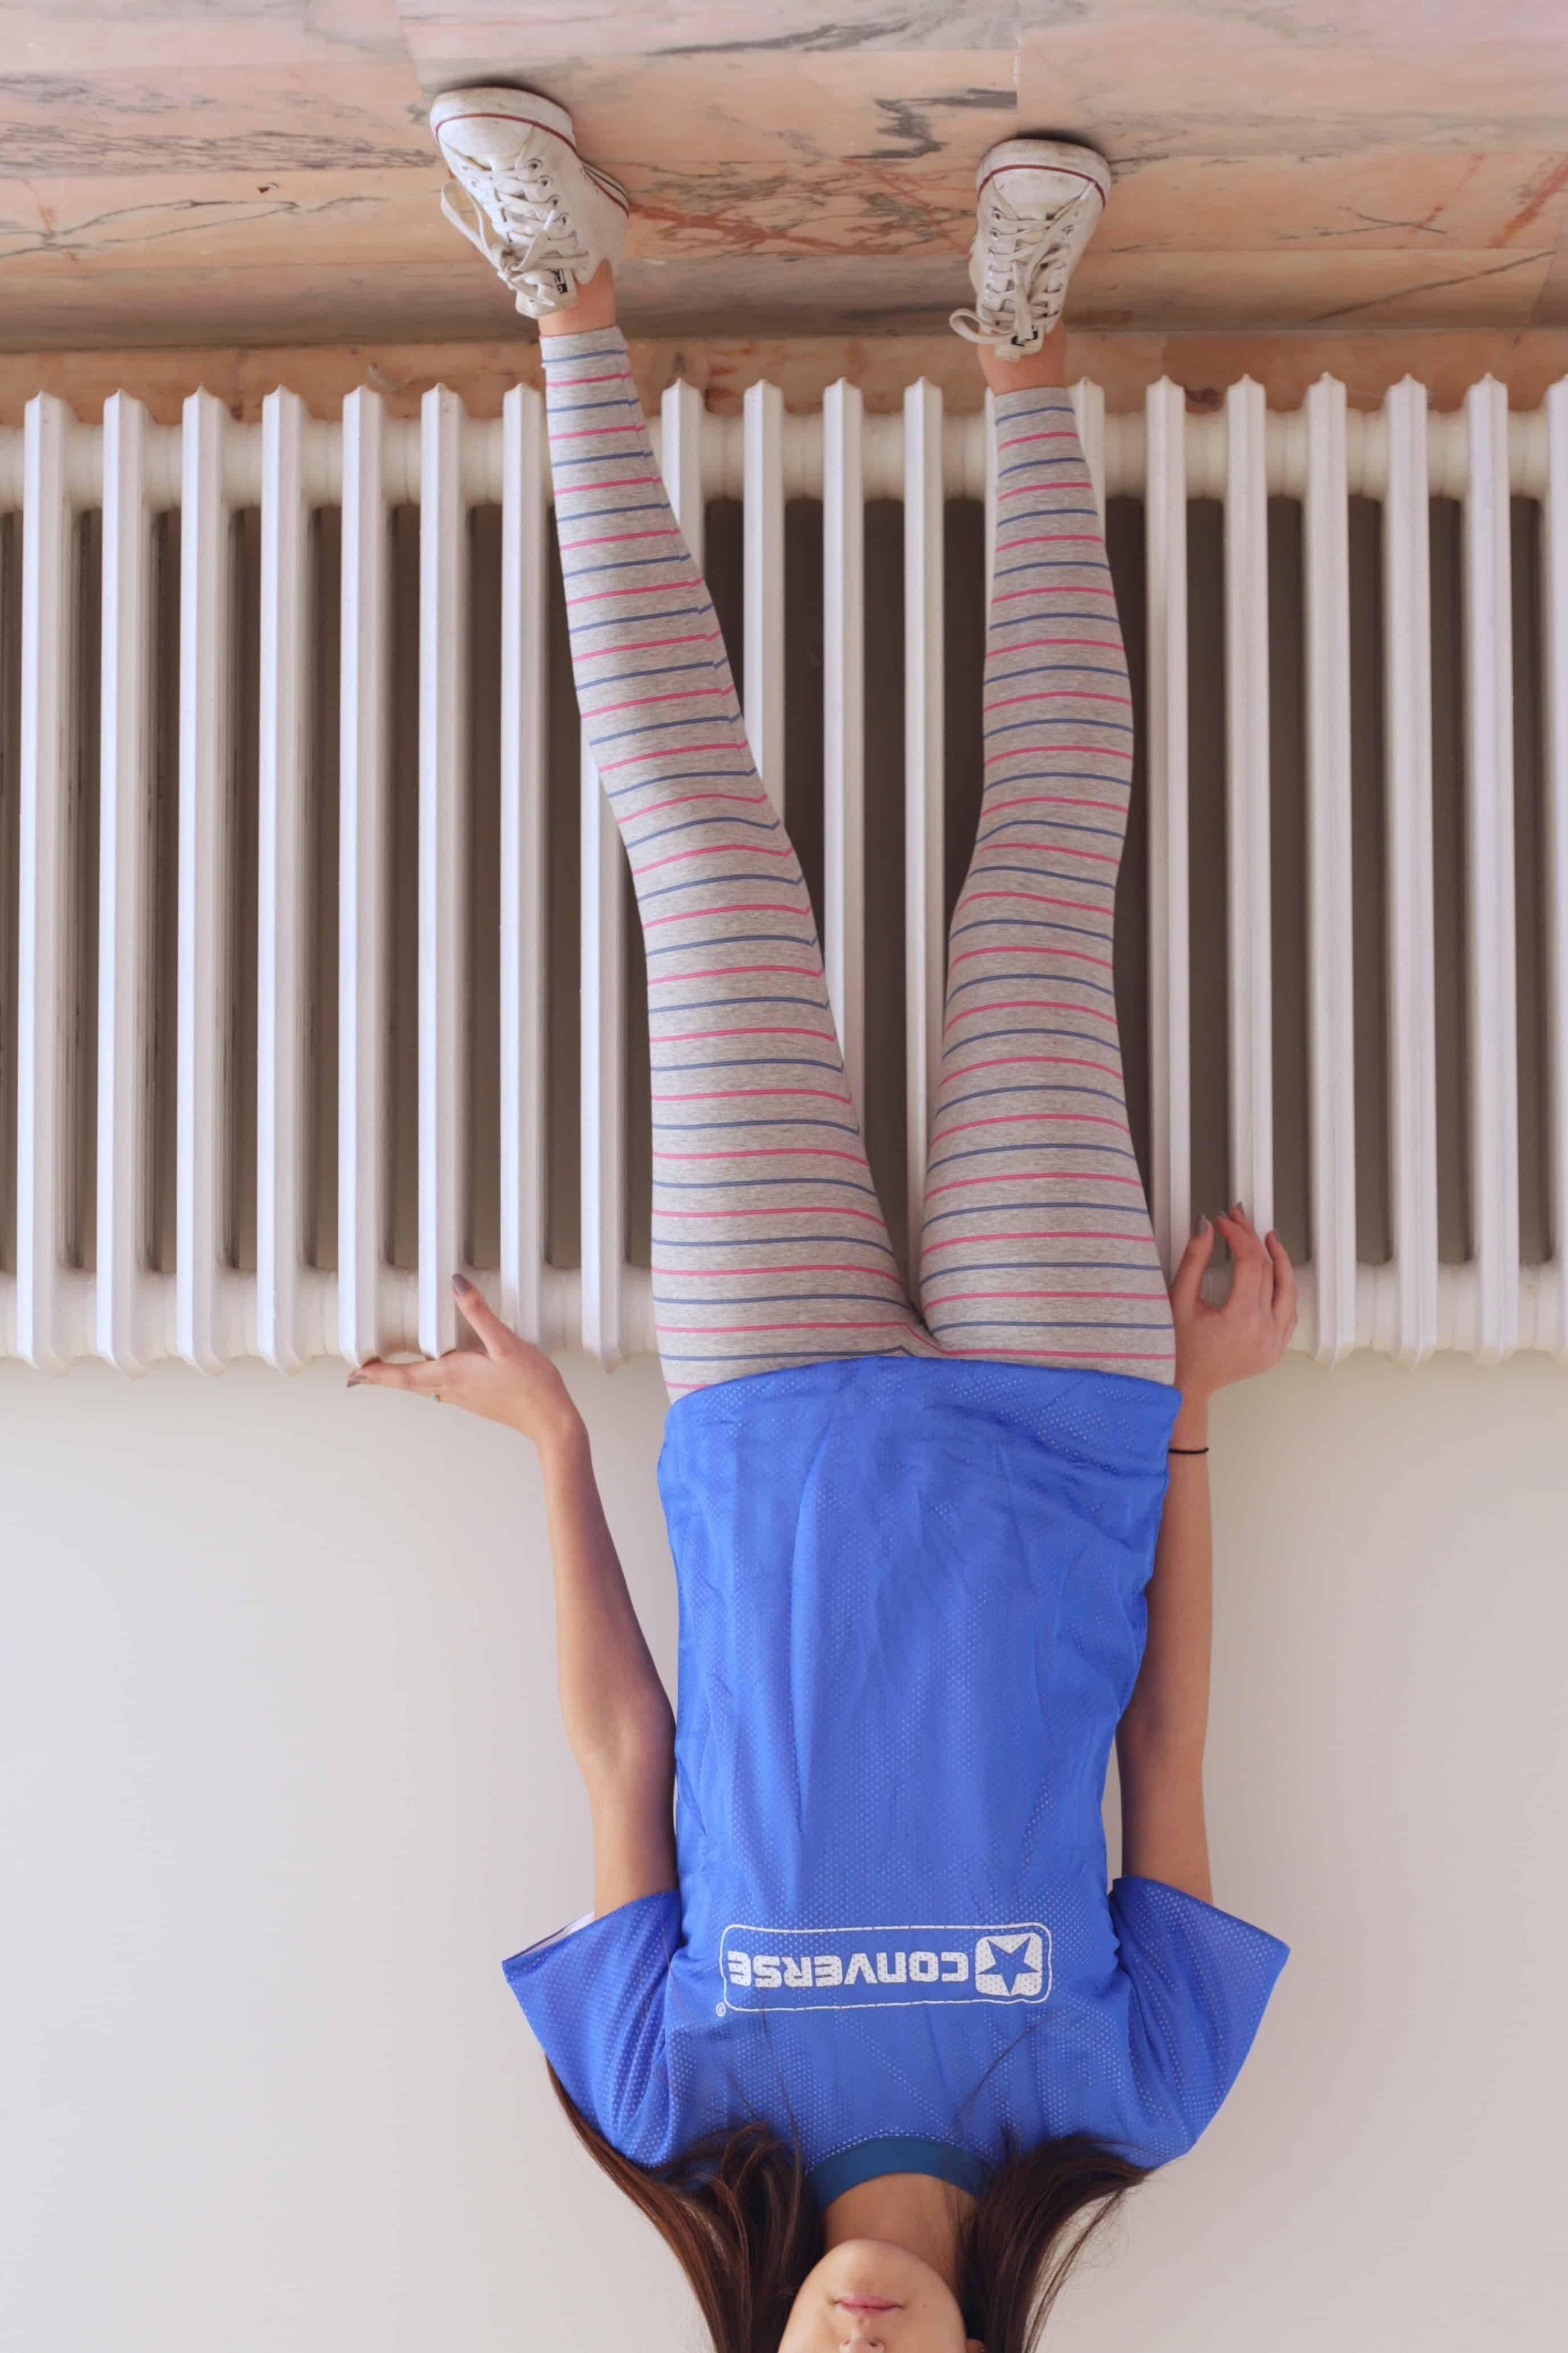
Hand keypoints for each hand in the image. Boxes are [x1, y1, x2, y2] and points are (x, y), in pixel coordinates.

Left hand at [348, 1277, 582, 1449]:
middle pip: (407, 1383)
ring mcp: (464, 1397)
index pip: (402, 1376)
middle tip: (359, 1373)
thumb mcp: (506, 1343)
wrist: (551, 1421)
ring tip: (387, 1369)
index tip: (353, 1373)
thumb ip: (479, 1314)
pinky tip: (436, 1370)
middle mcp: (452, 1389)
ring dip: (402, 1378)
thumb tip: (456, 1285)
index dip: (375, 1373)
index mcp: (453, 1375)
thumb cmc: (532, 1386)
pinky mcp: (477, 1399)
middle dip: (382, 1376)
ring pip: (423, 1386)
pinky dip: (425, 1379)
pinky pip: (441, 1387)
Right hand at [1169, 1204, 1296, 1402]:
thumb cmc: (1177, 1347)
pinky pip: (1289, 1314)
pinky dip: (1283, 1291)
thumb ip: (1194, 1259)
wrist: (1186, 1385)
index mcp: (1242, 1318)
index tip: (1224, 1221)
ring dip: (1279, 1262)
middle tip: (1239, 1221)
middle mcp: (1265, 1331)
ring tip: (1268, 1240)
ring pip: (1288, 1291)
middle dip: (1253, 1240)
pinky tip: (1275, 1276)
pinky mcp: (1275, 1351)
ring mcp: (1274, 1344)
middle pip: (1269, 1271)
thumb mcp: (1180, 1299)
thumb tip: (1206, 1227)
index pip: (1250, 1262)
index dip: (1238, 1235)